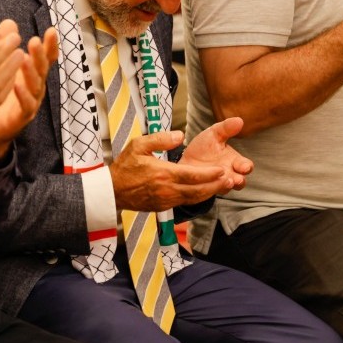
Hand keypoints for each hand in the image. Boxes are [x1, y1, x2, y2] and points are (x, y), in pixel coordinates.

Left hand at [0, 27, 58, 163]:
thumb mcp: (5, 69)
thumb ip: (9, 48)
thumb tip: (10, 23)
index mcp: (32, 75)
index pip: (45, 58)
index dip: (50, 45)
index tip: (51, 30)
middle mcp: (35, 88)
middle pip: (42, 69)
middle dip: (40, 55)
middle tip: (34, 41)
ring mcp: (31, 103)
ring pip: (35, 86)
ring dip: (31, 72)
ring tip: (26, 58)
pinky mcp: (21, 118)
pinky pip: (25, 106)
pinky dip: (22, 95)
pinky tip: (17, 85)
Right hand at [110, 130, 235, 210]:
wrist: (111, 191)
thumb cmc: (124, 166)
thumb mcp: (139, 145)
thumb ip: (161, 139)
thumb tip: (181, 136)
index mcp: (163, 174)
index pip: (193, 175)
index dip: (210, 174)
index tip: (222, 170)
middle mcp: (167, 190)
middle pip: (198, 190)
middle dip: (215, 185)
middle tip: (230, 180)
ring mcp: (165, 200)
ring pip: (193, 198)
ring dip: (209, 193)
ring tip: (222, 186)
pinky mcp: (162, 207)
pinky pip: (184, 202)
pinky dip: (197, 198)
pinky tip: (204, 192)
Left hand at [178, 117, 252, 189]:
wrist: (185, 158)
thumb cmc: (204, 147)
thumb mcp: (214, 134)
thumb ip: (226, 128)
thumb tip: (239, 120)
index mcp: (234, 161)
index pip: (246, 166)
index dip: (246, 167)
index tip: (243, 167)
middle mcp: (229, 174)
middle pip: (240, 181)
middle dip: (239, 181)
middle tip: (236, 179)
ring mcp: (218, 183)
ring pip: (227, 188)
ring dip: (227, 186)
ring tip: (225, 181)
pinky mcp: (205, 188)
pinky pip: (210, 191)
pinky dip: (210, 188)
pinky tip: (208, 184)